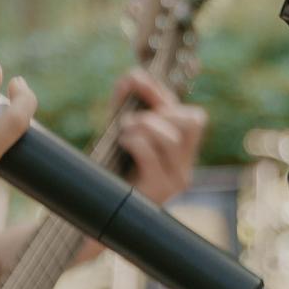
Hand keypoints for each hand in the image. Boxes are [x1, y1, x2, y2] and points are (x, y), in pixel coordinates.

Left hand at [113, 69, 207, 205]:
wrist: (96, 213)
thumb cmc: (109, 171)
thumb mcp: (119, 131)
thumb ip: (125, 103)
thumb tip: (132, 75)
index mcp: (181, 153)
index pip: (192, 116)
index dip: (164, 95)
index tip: (136, 82)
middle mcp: (184, 166)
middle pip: (192, 121)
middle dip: (159, 110)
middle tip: (130, 118)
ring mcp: (175, 180)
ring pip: (172, 136)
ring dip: (143, 124)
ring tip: (124, 131)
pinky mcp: (158, 189)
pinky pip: (150, 152)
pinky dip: (134, 140)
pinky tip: (122, 143)